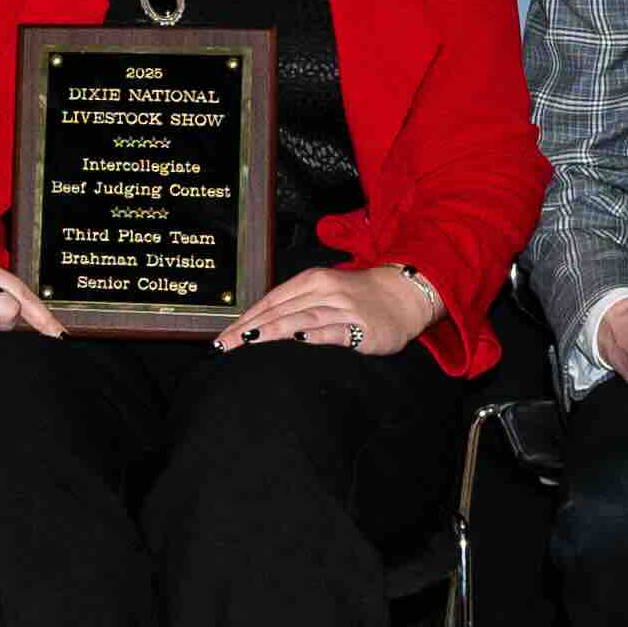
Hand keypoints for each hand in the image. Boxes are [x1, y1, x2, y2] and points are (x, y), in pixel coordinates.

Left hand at [215, 263, 442, 355]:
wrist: (404, 296)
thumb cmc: (357, 297)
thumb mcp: (324, 291)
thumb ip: (295, 303)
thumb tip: (257, 323)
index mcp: (311, 280)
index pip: (270, 300)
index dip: (245, 318)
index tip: (223, 337)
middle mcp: (324, 291)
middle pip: (279, 311)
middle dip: (249, 329)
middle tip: (225, 346)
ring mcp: (343, 308)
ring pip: (301, 318)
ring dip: (272, 331)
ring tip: (248, 342)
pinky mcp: (361, 327)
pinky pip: (334, 331)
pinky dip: (315, 335)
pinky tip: (298, 340)